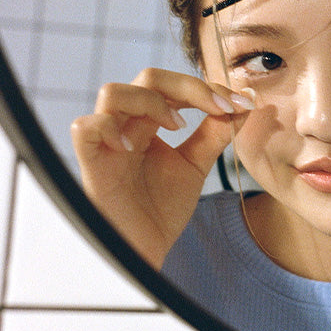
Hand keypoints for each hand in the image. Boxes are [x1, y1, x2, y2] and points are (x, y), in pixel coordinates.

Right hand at [71, 68, 253, 267]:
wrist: (145, 252)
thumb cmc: (161, 210)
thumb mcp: (195, 166)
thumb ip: (215, 134)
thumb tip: (245, 103)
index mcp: (148, 122)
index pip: (172, 84)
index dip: (206, 87)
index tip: (240, 103)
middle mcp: (126, 125)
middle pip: (148, 78)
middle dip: (189, 86)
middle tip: (218, 107)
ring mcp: (107, 143)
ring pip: (113, 93)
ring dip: (152, 102)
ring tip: (177, 127)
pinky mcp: (92, 165)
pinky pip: (85, 129)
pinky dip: (108, 127)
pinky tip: (134, 145)